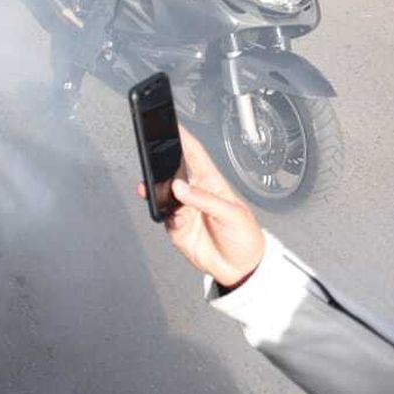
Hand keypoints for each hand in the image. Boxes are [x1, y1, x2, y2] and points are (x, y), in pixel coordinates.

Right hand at [137, 125, 265, 289]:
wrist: (241, 269)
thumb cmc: (244, 236)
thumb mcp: (232, 214)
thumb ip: (205, 200)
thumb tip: (180, 187)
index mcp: (212, 183)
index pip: (195, 156)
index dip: (184, 139)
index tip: (172, 125)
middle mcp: (195, 194)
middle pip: (172, 171)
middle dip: (159, 161)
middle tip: (149, 155)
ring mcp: (184, 210)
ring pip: (163, 194)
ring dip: (155, 190)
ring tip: (150, 188)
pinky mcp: (176, 228)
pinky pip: (164, 217)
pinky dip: (166, 216)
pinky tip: (174, 217)